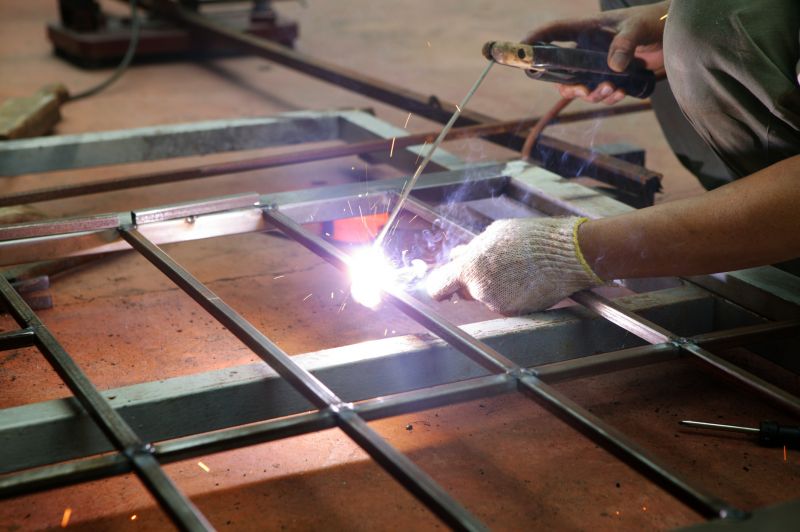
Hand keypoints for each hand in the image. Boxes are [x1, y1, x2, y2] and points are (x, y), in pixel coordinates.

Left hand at [426, 217, 603, 314]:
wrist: (564, 255)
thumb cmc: (529, 239)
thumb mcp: (493, 234)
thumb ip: (470, 249)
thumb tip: (455, 256)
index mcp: (469, 268)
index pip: (437, 287)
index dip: (437, 287)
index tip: (441, 287)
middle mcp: (479, 290)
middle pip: (463, 292)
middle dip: (471, 283)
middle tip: (492, 268)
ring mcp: (496, 304)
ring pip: (486, 297)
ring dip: (494, 287)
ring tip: (515, 269)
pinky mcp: (514, 312)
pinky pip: (504, 304)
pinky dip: (510, 295)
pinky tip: (524, 280)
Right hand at [523, 1, 668, 103]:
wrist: (678, 37)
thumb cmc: (654, 22)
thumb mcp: (638, 28)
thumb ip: (625, 44)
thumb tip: (612, 68)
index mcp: (587, 30)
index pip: (554, 32)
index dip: (535, 40)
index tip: (520, 48)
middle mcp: (588, 49)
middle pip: (561, 71)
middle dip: (567, 86)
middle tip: (581, 92)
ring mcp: (600, 65)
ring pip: (581, 87)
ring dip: (592, 95)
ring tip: (611, 91)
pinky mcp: (613, 78)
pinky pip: (601, 94)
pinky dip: (608, 98)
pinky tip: (621, 93)